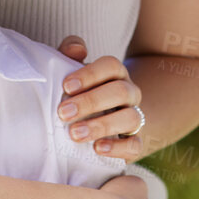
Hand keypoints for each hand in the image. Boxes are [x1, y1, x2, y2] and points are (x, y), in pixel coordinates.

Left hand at [57, 37, 144, 160]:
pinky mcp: (135, 142)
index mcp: (115, 74)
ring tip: (75, 134)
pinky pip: (135, 145)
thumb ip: (70, 54)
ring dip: (101, 125)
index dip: (90, 74)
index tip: (66, 86)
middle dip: (91, 102)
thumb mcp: (74, 74)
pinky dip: (118, 148)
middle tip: (63, 113)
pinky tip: (97, 148)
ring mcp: (135, 118)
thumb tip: (77, 50)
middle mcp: (129, 93)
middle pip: (120, 91)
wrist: (105, 123)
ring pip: (130, 118)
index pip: (111, 66)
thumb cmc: (82, 94)